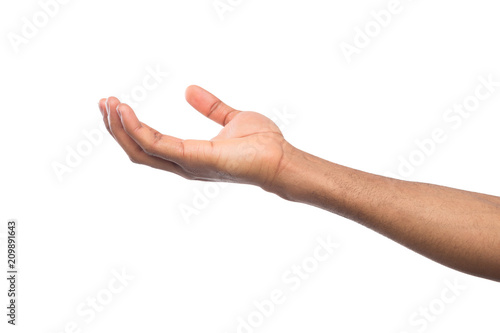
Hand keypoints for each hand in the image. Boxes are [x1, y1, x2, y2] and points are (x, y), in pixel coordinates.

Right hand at [98, 85, 292, 189]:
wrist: (281, 157)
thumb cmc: (261, 144)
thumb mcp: (230, 117)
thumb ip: (210, 107)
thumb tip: (188, 90)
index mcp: (189, 155)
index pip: (149, 144)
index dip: (129, 127)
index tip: (116, 104)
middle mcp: (183, 163)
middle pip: (137, 150)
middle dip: (116, 128)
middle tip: (104, 102)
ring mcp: (186, 164)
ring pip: (140, 150)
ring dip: (120, 128)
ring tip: (108, 104)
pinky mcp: (193, 159)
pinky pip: (155, 145)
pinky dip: (136, 129)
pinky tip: (125, 111)